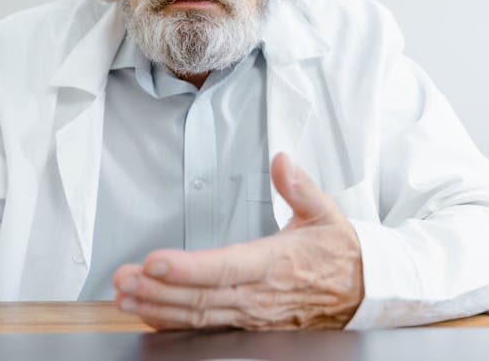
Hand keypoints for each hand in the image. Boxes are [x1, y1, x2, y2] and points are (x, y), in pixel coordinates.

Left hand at [112, 152, 363, 329]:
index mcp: (277, 263)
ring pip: (199, 316)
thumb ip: (300, 187)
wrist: (365, 292)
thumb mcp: (326, 213)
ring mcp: (254, 315)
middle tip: (123, 279)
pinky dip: (174, 323)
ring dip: (158, 308)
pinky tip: (149, 313)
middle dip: (158, 290)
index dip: (188, 269)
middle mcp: (261, 294)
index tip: (155, 262)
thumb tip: (283, 161)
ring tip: (125, 295)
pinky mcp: (250, 326)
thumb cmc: (340, 253)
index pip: (225, 268)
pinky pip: (207, 327)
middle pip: (202, 297)